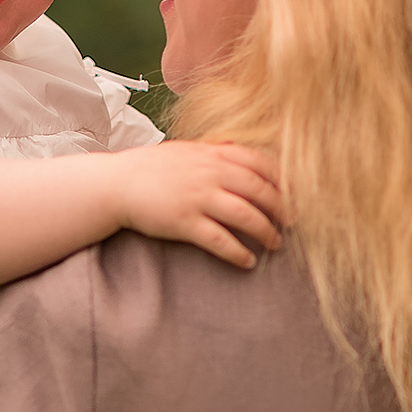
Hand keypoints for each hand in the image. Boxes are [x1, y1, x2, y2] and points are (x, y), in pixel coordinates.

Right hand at [109, 140, 287, 268]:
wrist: (117, 184)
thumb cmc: (152, 168)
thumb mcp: (187, 150)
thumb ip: (216, 150)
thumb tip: (239, 150)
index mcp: (213, 154)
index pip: (261, 163)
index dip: (282, 180)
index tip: (294, 194)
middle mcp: (210, 173)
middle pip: (259, 190)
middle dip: (281, 208)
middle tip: (291, 223)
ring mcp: (197, 198)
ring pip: (245, 216)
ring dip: (266, 232)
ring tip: (275, 244)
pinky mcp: (184, 222)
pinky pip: (219, 240)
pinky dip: (238, 253)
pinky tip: (248, 262)